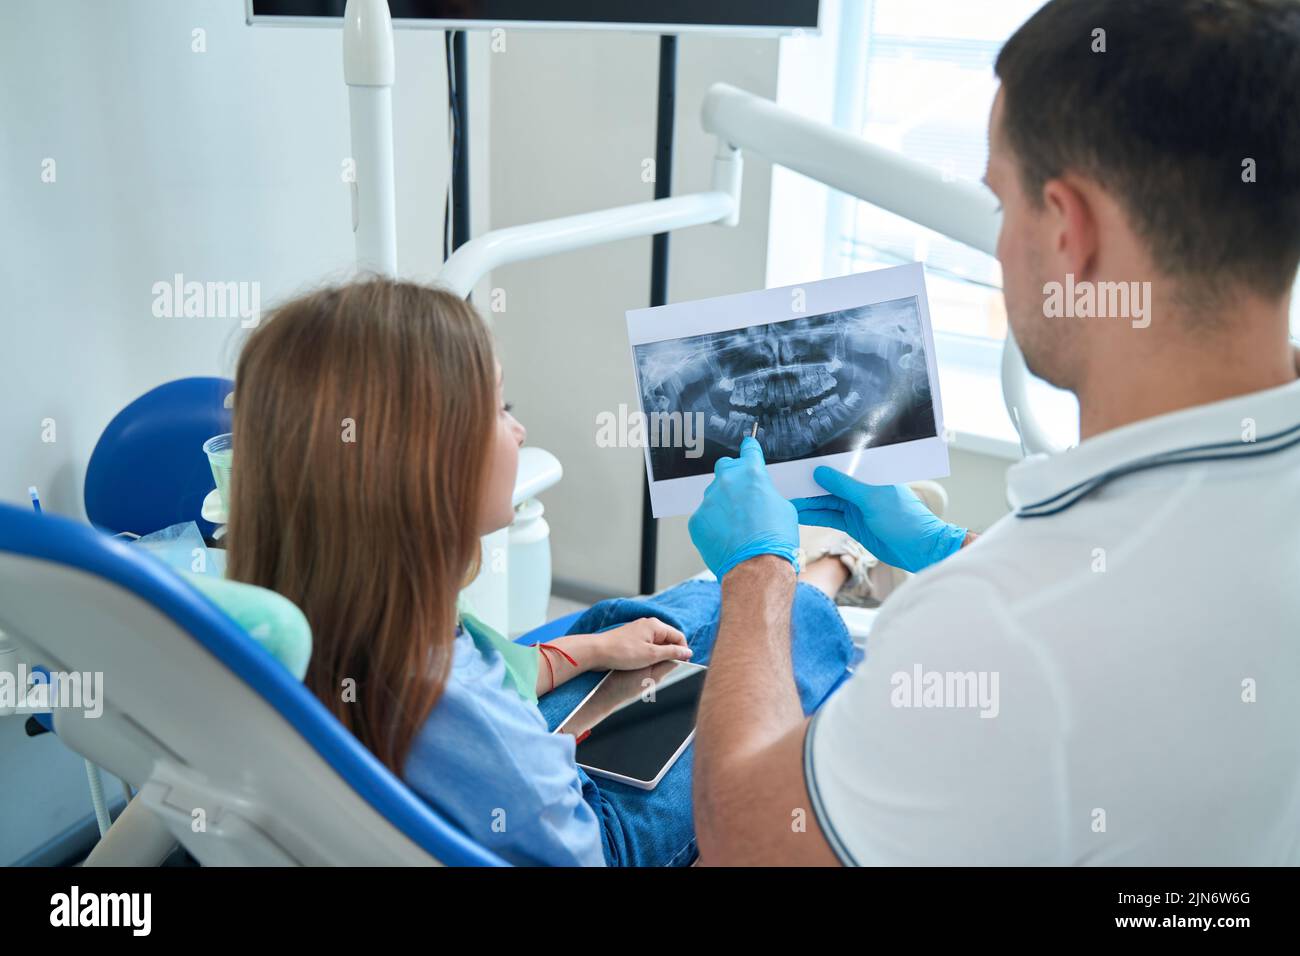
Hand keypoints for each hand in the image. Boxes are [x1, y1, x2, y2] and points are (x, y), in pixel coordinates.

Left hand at [593, 617, 691, 670]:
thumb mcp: (651, 655)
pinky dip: (649, 655)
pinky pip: (647, 646)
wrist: (596, 652)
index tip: (682, 664)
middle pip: (669, 640)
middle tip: (664, 667)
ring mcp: (639, 631)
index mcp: (656, 625)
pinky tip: (643, 663)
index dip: (682, 651)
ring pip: (658, 644)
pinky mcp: (632, 638)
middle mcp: (648, 625)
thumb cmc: (621, 652)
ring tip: (651, 666)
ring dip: (658, 656)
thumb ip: (672, 653)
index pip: (679, 636)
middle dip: (670, 654)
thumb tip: (688, 652)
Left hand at [688, 436, 799, 579]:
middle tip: (742, 497)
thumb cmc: (776, 541)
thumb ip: (766, 493)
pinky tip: (726, 538)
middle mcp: (727, 481)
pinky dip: (713, 525)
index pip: (749, 450)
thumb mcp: (784, 509)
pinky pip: (704, 517)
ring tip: (737, 527)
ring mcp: (709, 500)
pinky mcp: (696, 520)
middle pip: (725, 468)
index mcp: (752, 474)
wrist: (757, 568)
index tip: (748, 447)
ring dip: (723, 505)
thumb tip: (760, 496)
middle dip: (733, 477)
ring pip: (714, 495)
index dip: (750, 449)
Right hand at [791, 467, 966, 572]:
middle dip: (809, 483)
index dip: (820, 463)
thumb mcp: (872, 498)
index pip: (841, 464)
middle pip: (829, 483)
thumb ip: (844, 486)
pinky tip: (799, 513)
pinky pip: (829, 516)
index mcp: (871, 473)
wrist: (920, 549)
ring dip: (808, 501)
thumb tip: (820, 472)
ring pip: (826, 501)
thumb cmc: (905, 518)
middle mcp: (862, 488)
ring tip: (786, 498)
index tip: (799, 462)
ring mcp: (856, 506)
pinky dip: (815, 515)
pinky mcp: (853, 523)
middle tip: (784, 481)